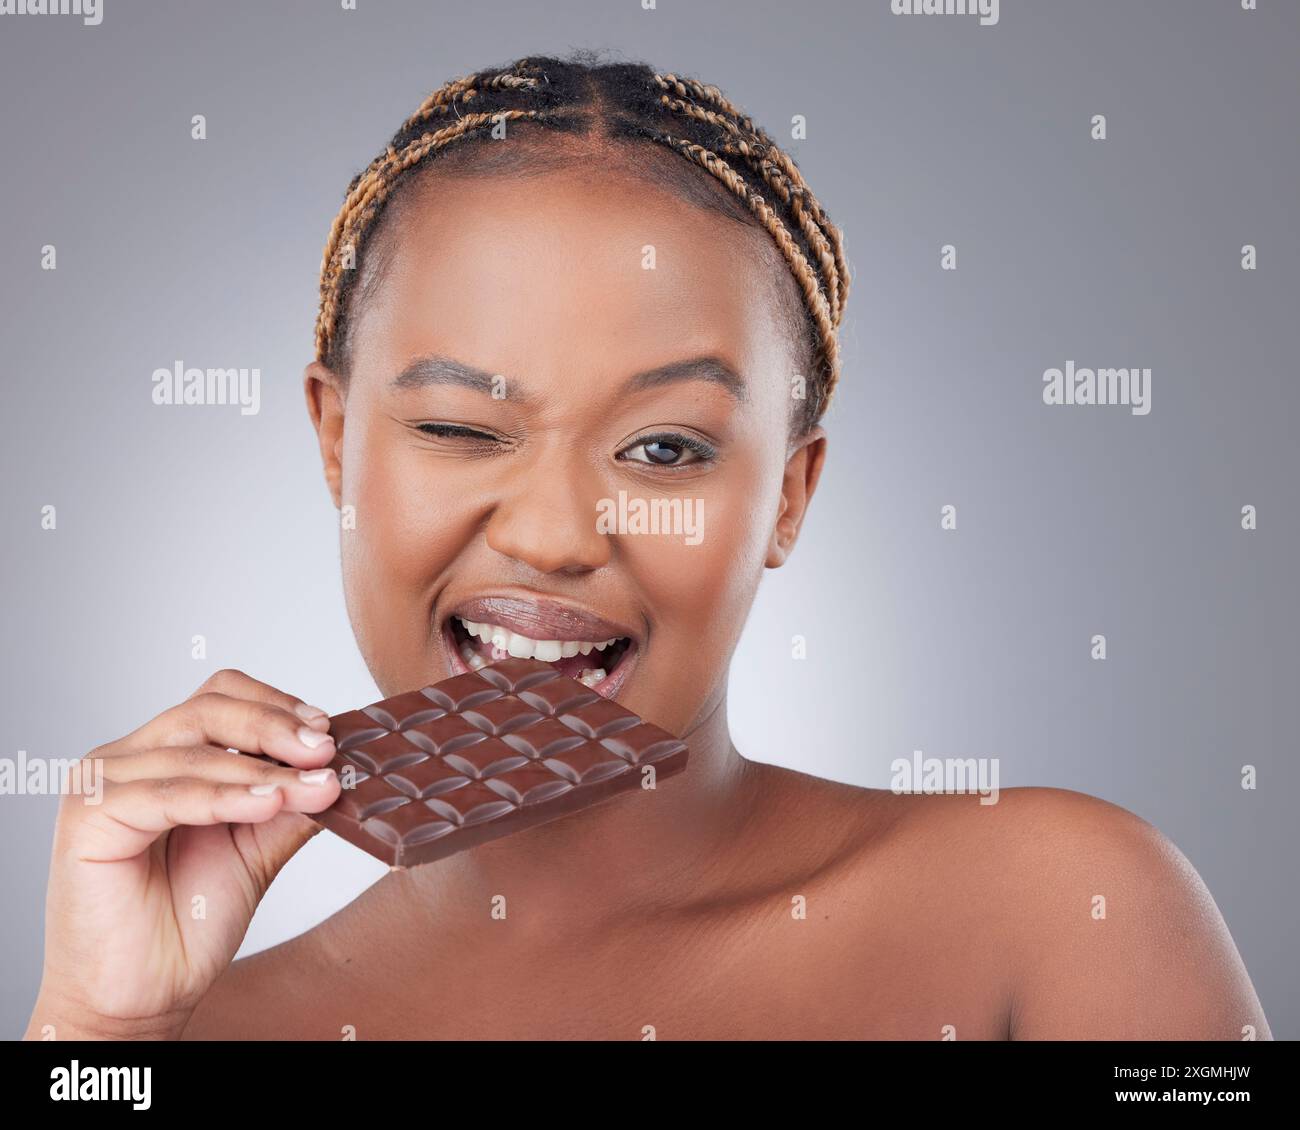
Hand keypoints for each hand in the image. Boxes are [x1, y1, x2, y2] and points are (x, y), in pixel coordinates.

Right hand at [24, 669, 341, 1039]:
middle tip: (325, 750)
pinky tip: (269, 804)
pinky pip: (168, 793)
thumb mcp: (259, 845)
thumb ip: (291, 800)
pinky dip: (226, 796)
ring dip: (263, 768)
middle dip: (276, 727)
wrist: (145, 993)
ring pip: (195, 749)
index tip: (328, 730)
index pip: (222, 696)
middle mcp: (129, 757)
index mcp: (166, 753)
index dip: (277, 705)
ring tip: (313, 787)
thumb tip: (342, 765)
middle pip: (208, 709)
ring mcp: (104, 782)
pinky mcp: (89, 816)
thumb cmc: (190, 919)